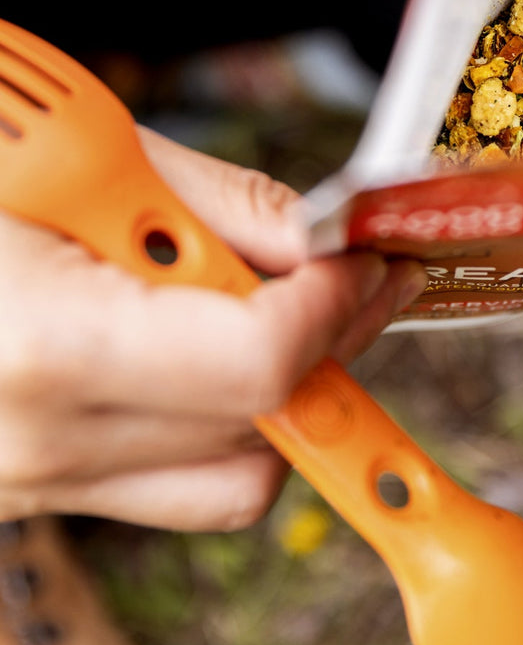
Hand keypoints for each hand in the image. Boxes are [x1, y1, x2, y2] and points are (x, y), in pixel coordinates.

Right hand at [0, 129, 426, 531]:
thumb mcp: (88, 155)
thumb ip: (223, 206)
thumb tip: (328, 243)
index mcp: (47, 346)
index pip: (258, 363)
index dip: (335, 306)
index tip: (367, 259)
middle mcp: (39, 442)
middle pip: (265, 422)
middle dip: (334, 340)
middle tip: (356, 270)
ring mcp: (33, 481)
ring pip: (235, 468)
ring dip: (285, 387)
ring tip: (280, 299)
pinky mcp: (37, 490)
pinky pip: (177, 479)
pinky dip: (225, 417)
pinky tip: (208, 340)